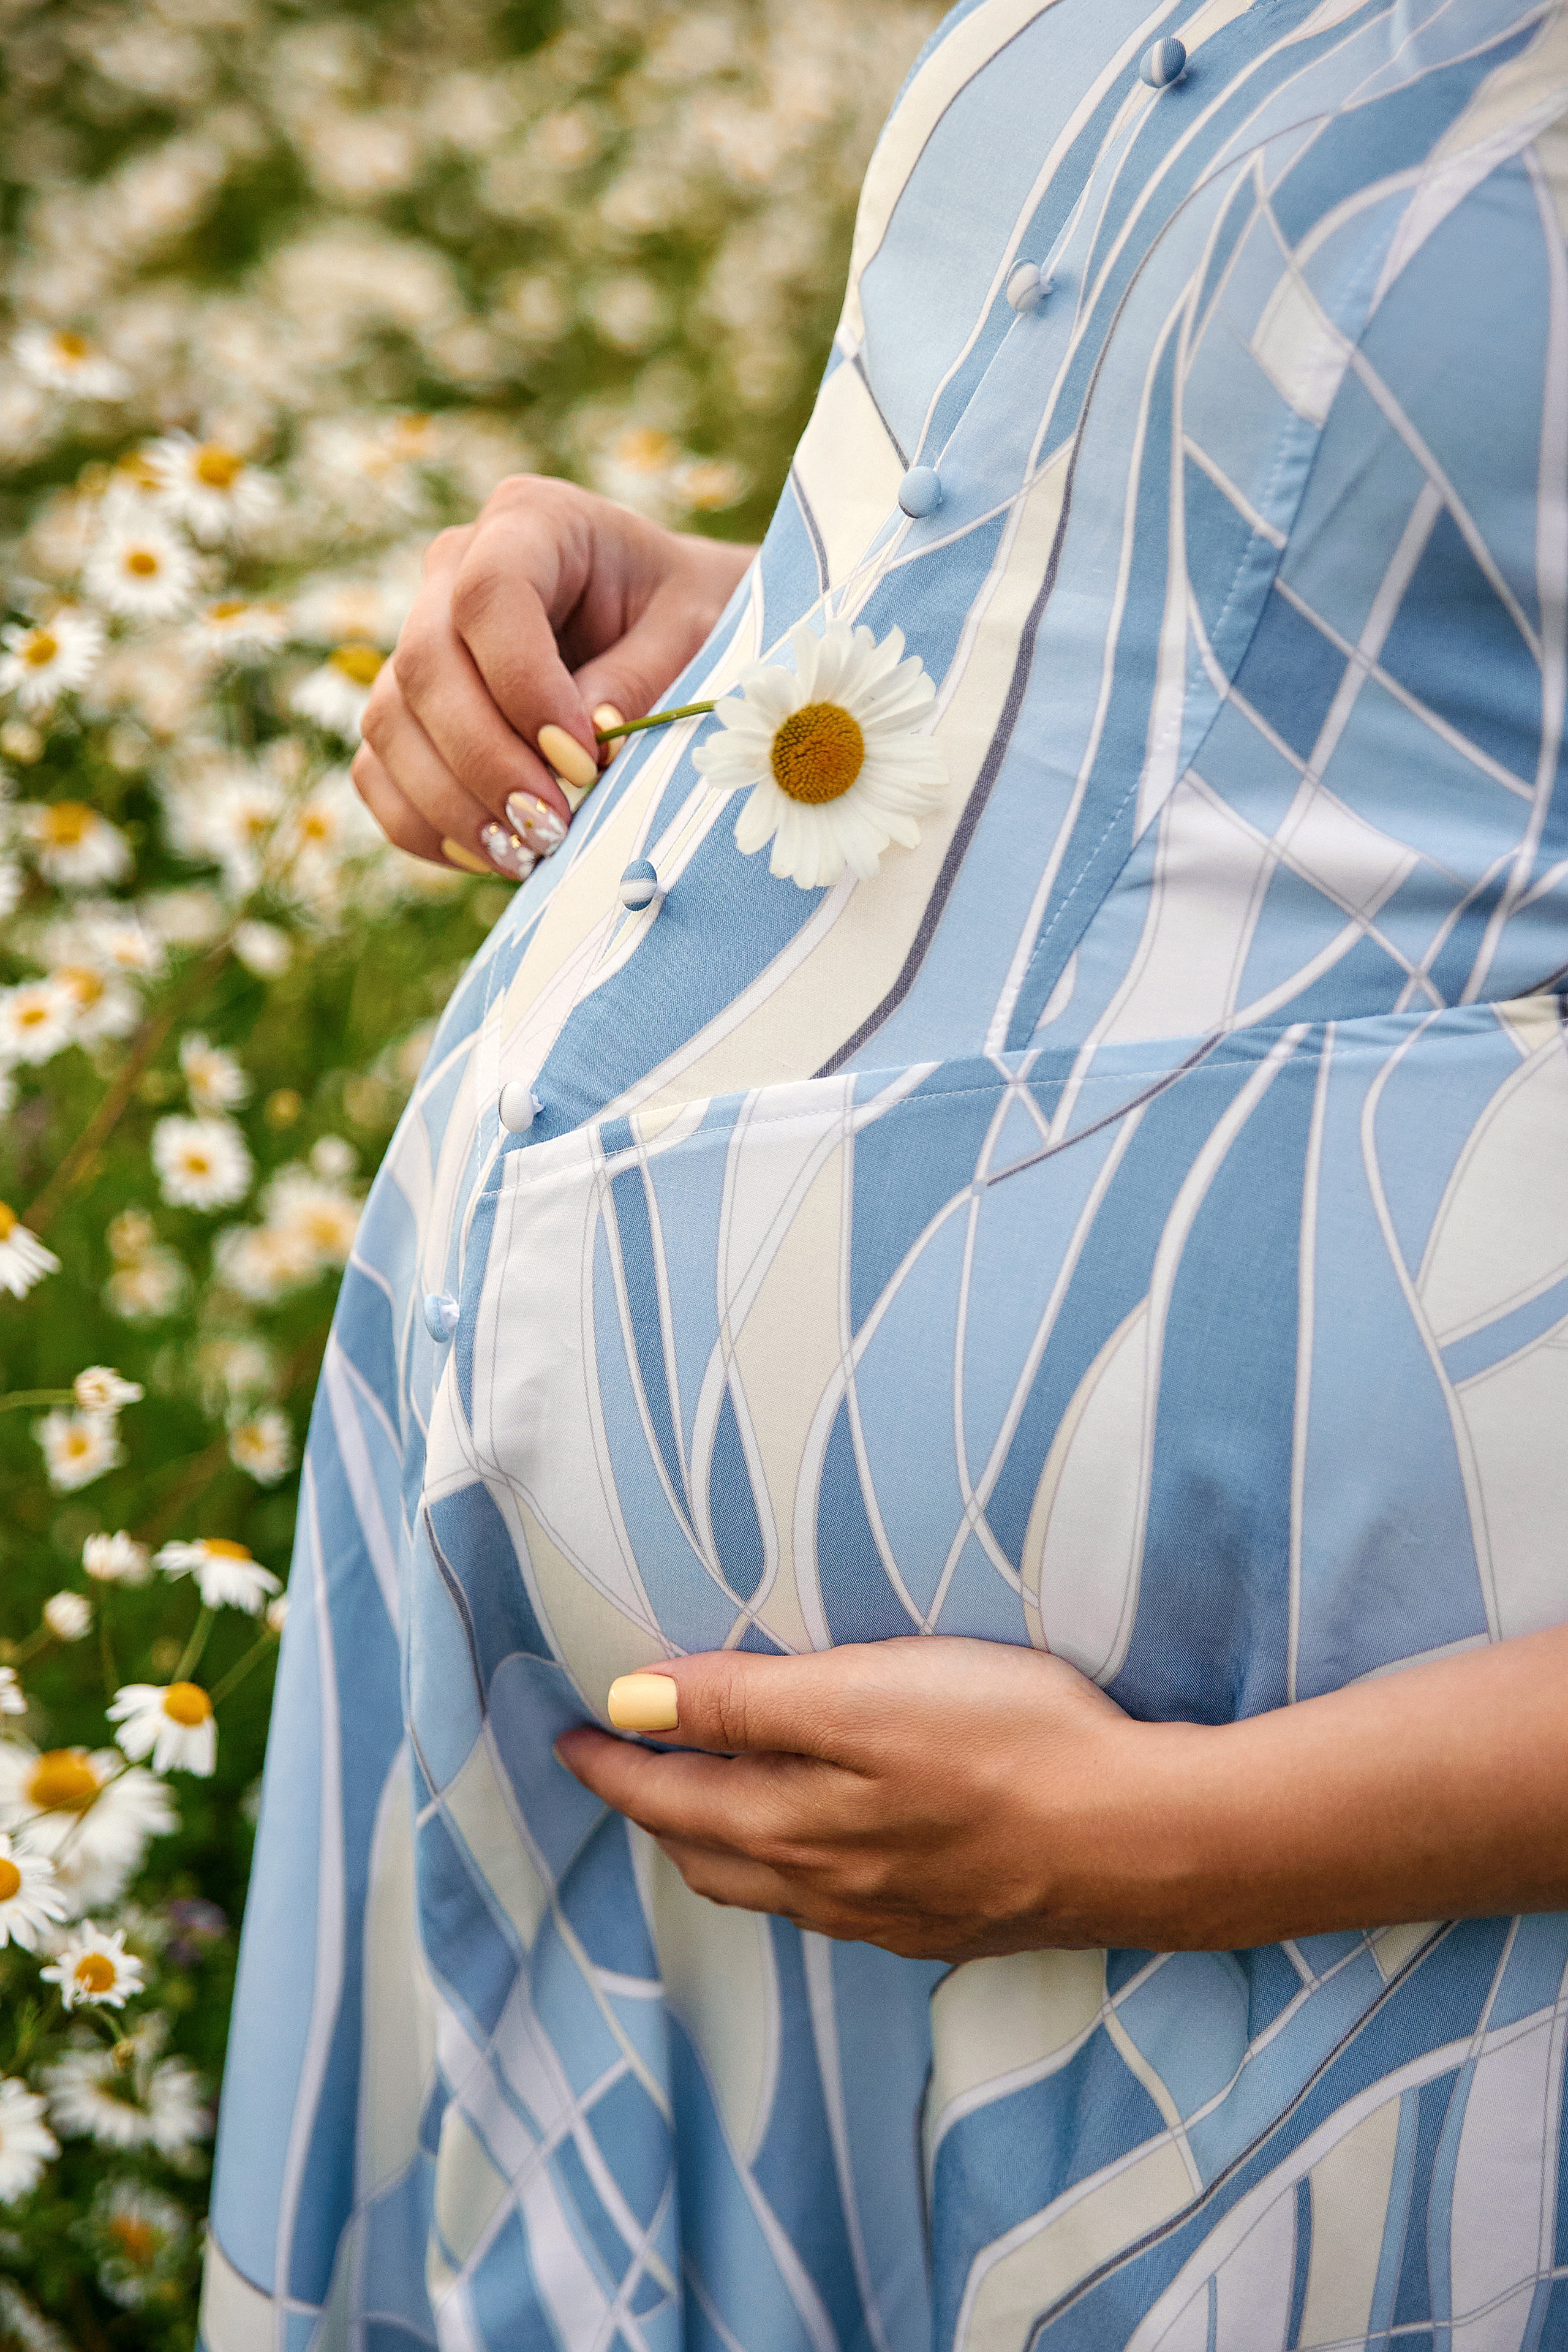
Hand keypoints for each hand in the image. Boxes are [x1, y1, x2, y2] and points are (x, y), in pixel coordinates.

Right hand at [352, 474, 755, 874]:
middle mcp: (452, 570)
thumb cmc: (687, 619)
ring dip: (452, 803)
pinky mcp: (406, 711)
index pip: (489, 594)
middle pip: (424, 664)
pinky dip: (426, 825)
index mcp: (532, 521)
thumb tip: (586, 742)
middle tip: (552, 827)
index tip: (583, 760)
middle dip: (486, 760)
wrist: (667, 629)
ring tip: (527, 853)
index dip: (524, 686)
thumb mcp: (695, 632)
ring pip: (389, 724)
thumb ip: (642, 677)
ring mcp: (417, 639)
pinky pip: (378, 773)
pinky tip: (493, 854)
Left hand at [555, 1638, 1151, 1960]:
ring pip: (767, 1888)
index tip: (566, 1736)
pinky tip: (811, 1860)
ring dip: (715, 1850)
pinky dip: (789, 1878)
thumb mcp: (863, 1695)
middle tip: (617, 1772)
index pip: (669, 1796)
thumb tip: (632, 1703)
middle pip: (707, 1853)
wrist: (1137, 1837)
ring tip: (696, 1816)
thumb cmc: (1005, 1742)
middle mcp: (826, 1883)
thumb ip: (743, 1703)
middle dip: (651, 1812)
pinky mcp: (946, 1921)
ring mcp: (888, 1913)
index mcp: (792, 1823)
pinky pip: (832, 1909)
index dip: (612, 1764)